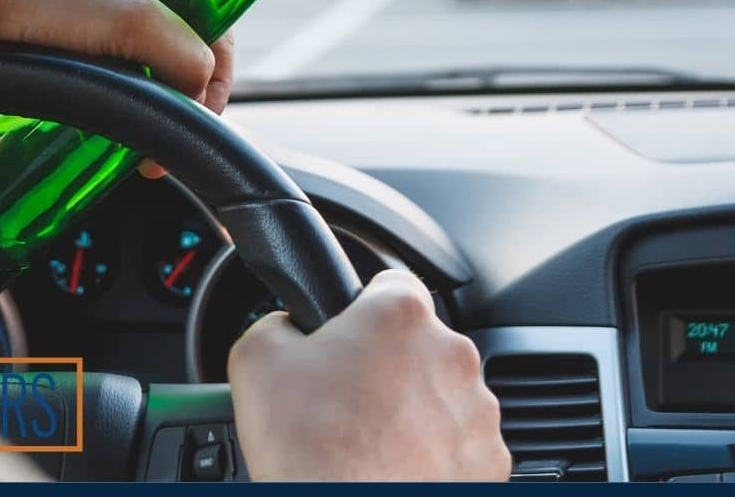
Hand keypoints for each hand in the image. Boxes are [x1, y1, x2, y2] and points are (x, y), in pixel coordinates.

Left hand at [0, 0, 235, 173]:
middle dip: (173, 94)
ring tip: (124, 139)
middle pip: (176, 43)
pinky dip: (106, 91)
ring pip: (137, 59)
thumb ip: (184, 54)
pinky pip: (101, 61)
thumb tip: (201, 87)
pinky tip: (95, 115)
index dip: (215, 73)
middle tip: (155, 143)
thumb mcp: (131, 20)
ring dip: (139, 98)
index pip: (214, 17)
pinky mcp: (57, 18)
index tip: (199, 117)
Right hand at [227, 269, 510, 481]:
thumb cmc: (310, 448)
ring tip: (370, 436)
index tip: (348, 332)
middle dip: (388, 362)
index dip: (364, 307)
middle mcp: (450, 354)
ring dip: (414, 406)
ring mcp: (477, 411)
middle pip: (418, 341)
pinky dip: (435, 450)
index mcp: (400, 315)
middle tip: (347, 395)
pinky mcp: (489, 459)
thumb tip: (287, 326)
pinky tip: (396, 463)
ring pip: (442, 391)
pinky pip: (461, 441)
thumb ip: (276, 322)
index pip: (392, 282)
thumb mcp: (256, 358)